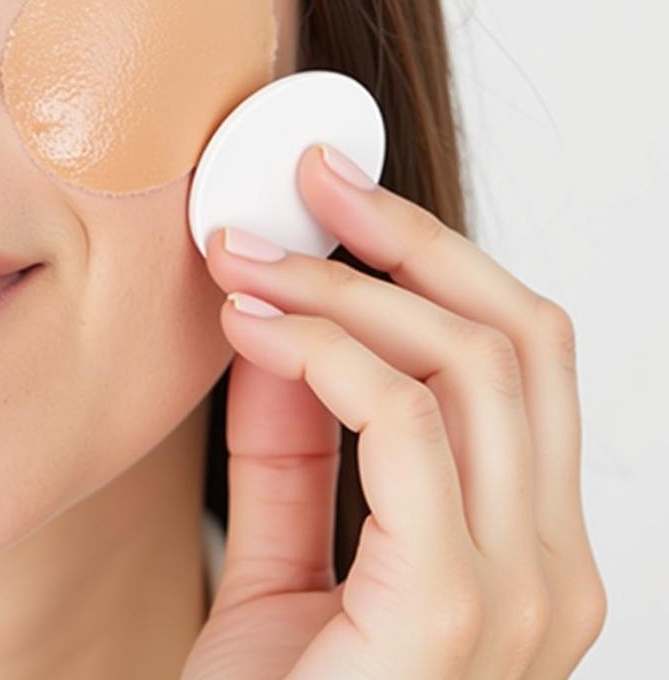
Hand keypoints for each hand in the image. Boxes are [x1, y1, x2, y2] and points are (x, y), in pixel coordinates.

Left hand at [181, 144, 606, 678]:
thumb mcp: (284, 552)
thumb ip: (298, 445)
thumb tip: (286, 323)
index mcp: (525, 547)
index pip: (518, 354)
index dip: (430, 255)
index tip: (336, 193)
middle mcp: (553, 566)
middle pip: (520, 334)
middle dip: (408, 238)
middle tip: (307, 184)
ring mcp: (522, 596)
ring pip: (471, 361)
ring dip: (346, 287)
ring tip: (246, 261)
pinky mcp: (455, 616)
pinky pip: (406, 424)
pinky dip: (326, 352)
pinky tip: (252, 331)